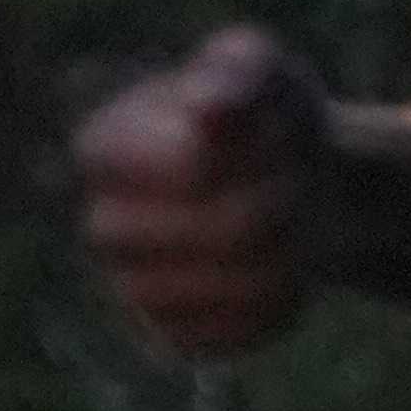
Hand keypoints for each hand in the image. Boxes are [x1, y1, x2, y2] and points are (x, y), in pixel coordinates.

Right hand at [74, 26, 337, 360]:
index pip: (130, 163)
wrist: (306, 190)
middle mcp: (105, 223)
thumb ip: (237, 76)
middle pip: (195, 229)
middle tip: (293, 181)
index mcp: (104, 146)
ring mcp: (135, 287)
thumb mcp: (265, 74)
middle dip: (268, 204)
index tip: (257, 139)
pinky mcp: (177, 335)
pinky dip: (279, 303)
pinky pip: (233, 333)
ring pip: (217, 289)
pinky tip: (284, 272)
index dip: (204, 156)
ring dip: (284, 256)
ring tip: (295, 223)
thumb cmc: (271, 121)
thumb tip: (209, 112)